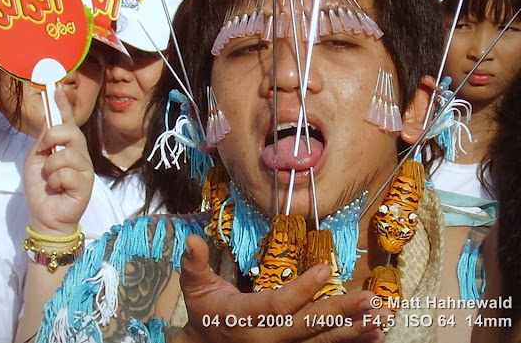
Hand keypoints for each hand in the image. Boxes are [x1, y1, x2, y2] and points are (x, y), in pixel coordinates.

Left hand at [23, 84, 93, 236]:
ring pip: (66, 154)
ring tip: (50, 179)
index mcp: (67, 146)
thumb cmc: (42, 189)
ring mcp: (85, 168)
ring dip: (50, 168)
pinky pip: (66, 173)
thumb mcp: (36, 159)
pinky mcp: (86, 184)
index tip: (55, 85)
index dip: (62, 103)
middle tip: (44, 151)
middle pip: (71, 131)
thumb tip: (48, 116)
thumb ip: (43, 139)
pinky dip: (54, 182)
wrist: (45, 216)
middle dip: (53, 137)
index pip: (67, 120)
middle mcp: (79, 154)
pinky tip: (57, 189)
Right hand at [174, 234, 389, 342]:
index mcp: (243, 319)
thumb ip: (193, 264)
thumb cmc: (205, 313)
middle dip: (340, 314)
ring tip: (381, 319)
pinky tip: (375, 335)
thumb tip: (192, 240)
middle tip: (370, 301)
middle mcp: (266, 340)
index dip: (301, 290)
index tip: (325, 269)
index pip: (276, 306)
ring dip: (353, 331)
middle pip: (307, 328)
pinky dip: (350, 342)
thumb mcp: (194, 288)